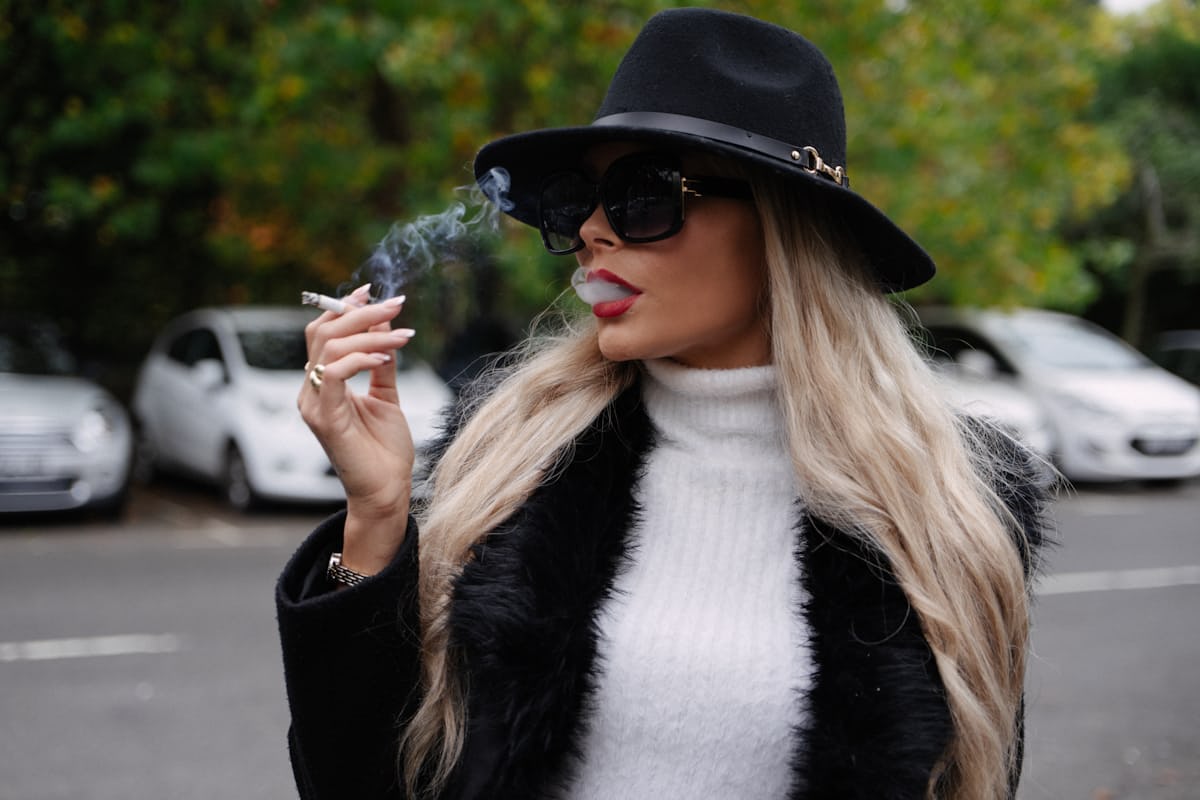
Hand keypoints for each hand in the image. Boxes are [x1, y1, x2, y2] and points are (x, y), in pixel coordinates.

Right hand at [299, 284, 415, 572]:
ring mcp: (313, 404)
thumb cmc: (385, 449)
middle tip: (396, 305)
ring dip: (371, 334)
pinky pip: (334, 374)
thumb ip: (381, 362)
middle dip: (361, 313)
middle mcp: (311, 391)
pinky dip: (360, 358)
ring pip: (329, 347)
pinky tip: (385, 356)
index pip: (322, 333)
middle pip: (323, 332)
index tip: (372, 291)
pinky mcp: (324, 418)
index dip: (344, 308)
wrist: (387, 489)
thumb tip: (384, 324)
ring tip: (403, 334)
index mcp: (322, 383)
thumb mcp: (386, 396)